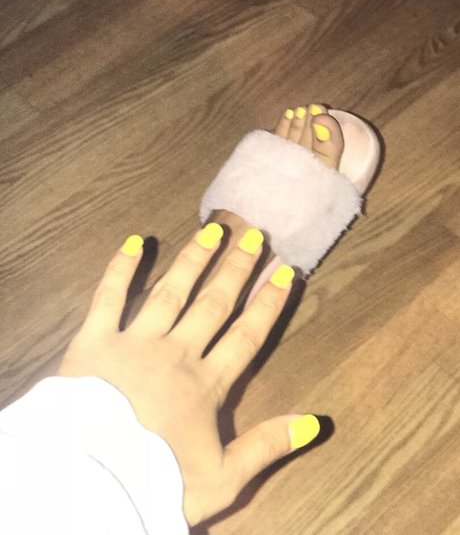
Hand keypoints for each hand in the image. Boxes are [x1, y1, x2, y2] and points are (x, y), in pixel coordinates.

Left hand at [58, 224, 319, 525]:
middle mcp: (176, 353)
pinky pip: (109, 297)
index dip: (268, 303)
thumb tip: (313, 423)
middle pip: (213, 304)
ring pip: (171, 292)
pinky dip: (121, 268)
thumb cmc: (158, 481)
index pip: (246, 335)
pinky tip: (135, 241)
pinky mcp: (94, 340)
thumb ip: (267, 447)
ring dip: (193, 259)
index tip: (284, 271)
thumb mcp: (224, 479)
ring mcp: (135, 342)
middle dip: (236, 269)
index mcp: (206, 384)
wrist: (93, 481)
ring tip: (211, 229)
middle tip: (253, 234)